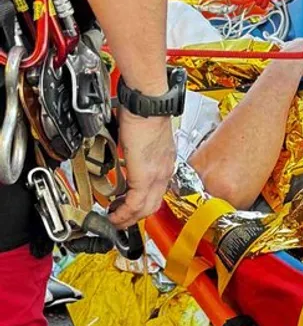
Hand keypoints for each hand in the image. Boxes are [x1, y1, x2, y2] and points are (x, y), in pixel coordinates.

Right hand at [109, 110, 174, 227]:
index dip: (142, 205)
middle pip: (152, 205)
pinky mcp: (144, 176)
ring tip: (114, 221)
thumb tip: (122, 154)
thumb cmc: (143, 114)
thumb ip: (134, 151)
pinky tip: (114, 215)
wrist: (148, 104)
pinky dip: (124, 213)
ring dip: (128, 218)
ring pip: (146, 208)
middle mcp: (164, 172)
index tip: (126, 208)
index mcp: (164, 164)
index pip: (156, 193)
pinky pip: (135, 203)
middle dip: (134, 217)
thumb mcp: (140, 139)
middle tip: (119, 220)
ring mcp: (157, 175)